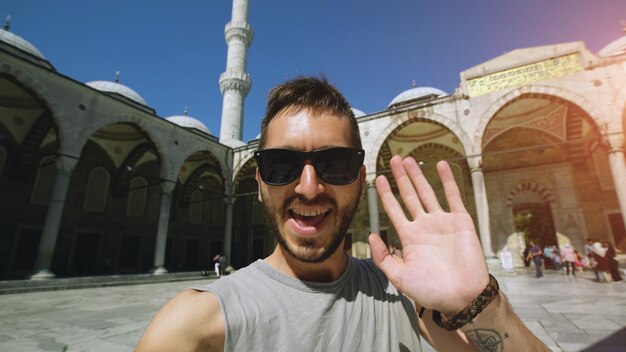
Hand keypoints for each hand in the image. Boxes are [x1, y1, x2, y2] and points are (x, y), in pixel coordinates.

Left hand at [369, 156, 488, 315]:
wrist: (462, 297)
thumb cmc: (431, 291)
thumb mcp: (399, 277)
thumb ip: (383, 257)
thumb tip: (371, 235)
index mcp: (409, 237)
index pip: (394, 210)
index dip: (386, 194)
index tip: (379, 179)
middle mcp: (424, 226)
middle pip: (409, 196)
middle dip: (401, 178)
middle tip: (394, 159)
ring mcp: (442, 222)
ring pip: (428, 192)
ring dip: (418, 175)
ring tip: (409, 159)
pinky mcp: (461, 221)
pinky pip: (453, 196)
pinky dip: (447, 180)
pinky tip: (441, 165)